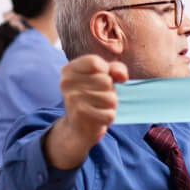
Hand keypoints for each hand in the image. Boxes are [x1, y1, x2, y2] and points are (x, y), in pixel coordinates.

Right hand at [44, 55, 127, 169]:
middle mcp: (67, 83)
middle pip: (106, 81)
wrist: (78, 127)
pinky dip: (108, 117)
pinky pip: (110, 114)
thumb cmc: (92, 97)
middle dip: (108, 91)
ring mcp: (73, 99)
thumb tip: (122, 76)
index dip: (105, 71)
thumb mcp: (102, 77)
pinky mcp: (81, 115)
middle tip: (96, 98)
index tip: (97, 79)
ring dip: (110, 105)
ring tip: (98, 107)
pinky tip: (97, 117)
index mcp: (68, 70)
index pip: (96, 62)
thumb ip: (115, 68)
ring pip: (110, 98)